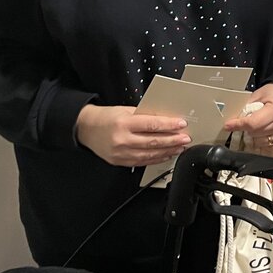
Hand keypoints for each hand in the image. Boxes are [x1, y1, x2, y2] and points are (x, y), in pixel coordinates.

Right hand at [75, 104, 189, 167]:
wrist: (86, 129)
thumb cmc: (108, 117)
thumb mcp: (127, 110)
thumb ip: (145, 115)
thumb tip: (166, 119)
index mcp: (124, 124)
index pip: (152, 125)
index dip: (169, 125)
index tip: (182, 124)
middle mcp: (122, 140)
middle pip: (153, 142)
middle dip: (173, 140)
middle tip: (186, 138)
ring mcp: (121, 153)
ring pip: (150, 154)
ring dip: (168, 151)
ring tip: (180, 147)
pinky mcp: (120, 162)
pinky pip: (142, 162)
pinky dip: (157, 159)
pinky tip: (167, 155)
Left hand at [224, 83, 272, 152]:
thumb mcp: (259, 94)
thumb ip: (246, 107)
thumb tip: (234, 120)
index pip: (253, 123)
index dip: (238, 125)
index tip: (228, 125)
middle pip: (255, 134)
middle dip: (247, 129)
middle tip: (246, 122)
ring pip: (261, 143)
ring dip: (254, 137)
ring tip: (256, 127)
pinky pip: (270, 148)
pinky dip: (263, 143)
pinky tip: (262, 134)